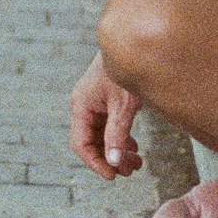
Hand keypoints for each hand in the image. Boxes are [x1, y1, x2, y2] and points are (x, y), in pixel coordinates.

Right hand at [70, 51, 144, 179]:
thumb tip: (113, 162)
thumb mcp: (123, 105)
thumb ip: (117, 134)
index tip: (113, 175)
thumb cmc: (125, 70)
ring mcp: (94, 102)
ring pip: (101, 135)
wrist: (133, 41)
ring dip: (117, 151)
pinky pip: (108, 126)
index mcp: (81, 105)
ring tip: (137, 162)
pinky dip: (120, 138)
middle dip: (110, 159)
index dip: (95, 163)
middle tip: (130, 170)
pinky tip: (133, 146)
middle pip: (92, 142)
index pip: (81, 144)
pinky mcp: (105, 99)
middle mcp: (84, 105)